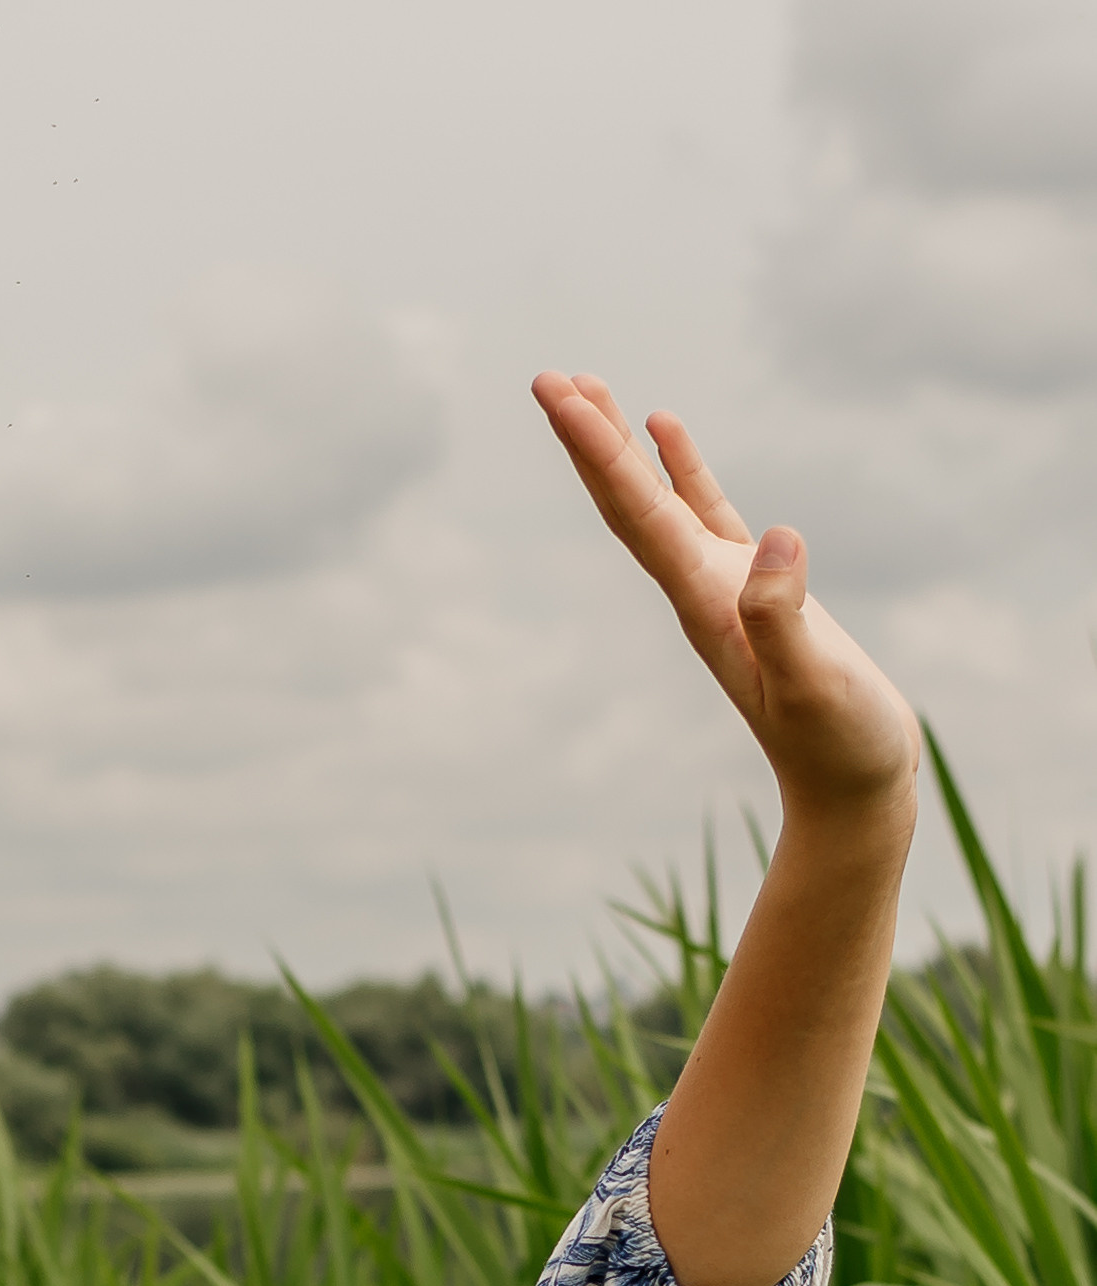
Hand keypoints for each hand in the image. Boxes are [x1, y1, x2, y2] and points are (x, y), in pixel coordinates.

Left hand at [532, 370, 917, 840]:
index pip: (639, 514)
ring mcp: (723, 592)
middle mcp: (698, 593)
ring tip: (590, 389)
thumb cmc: (839, 746)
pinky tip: (668, 430)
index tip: (561, 396)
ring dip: (621, 448)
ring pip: (656, 503)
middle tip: (550, 378)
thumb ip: (784, 619)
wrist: (851, 791)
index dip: (600, 451)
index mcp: (705, 604)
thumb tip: (773, 542)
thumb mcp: (815, 684)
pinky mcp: (755, 592)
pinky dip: (681, 470)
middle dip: (589, 440)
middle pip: (627, 504)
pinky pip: (705, 514)